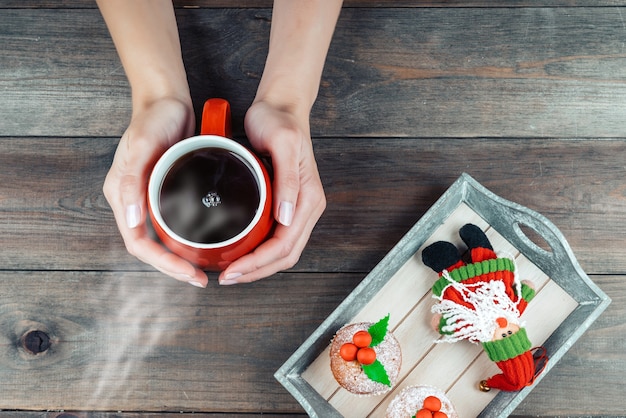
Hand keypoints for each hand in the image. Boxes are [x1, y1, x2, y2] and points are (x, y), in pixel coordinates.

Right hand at [103, 97, 209, 287]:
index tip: (189, 273)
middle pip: (151, 247)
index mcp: (123, 196)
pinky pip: (175, 222)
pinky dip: (188, 236)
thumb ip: (132, 180)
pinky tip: (207, 241)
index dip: (163, 263)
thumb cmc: (153, 119)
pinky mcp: (168, 190)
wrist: (167, 100)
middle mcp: (135, 201)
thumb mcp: (141, 145)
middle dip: (174, 267)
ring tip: (204, 267)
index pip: (139, 243)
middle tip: (200, 278)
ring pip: (164, 237)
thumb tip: (132, 220)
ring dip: (181, 256)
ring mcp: (151, 197)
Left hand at [218, 100, 325, 283]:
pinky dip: (257, 252)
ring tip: (231, 272)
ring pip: (280, 251)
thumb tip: (288, 217)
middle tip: (227, 277)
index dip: (259, 263)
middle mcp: (305, 208)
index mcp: (308, 199)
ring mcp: (296, 208)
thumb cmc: (279, 121)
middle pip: (284, 255)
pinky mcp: (284, 204)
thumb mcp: (283, 144)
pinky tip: (239, 252)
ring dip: (257, 267)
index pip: (285, 245)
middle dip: (256, 271)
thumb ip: (289, 180)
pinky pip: (274, 238)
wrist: (279, 107)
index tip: (234, 270)